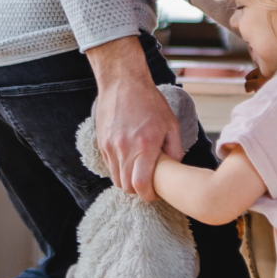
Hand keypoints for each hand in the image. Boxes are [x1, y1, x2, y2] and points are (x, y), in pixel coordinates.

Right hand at [88, 36, 180, 200]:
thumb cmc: (149, 101)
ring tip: (138, 172)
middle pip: (126, 187)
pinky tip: (129, 159)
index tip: (155, 193)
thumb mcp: (171, 124)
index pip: (141, 185)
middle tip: (148, 185)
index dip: (148, 195)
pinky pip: (109, 166)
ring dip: (127, 181)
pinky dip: (119, 169)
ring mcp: (110, 146)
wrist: (123, 82)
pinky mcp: (101, 143)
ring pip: (116, 178)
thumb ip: (175, 149)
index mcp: (145, 145)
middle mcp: (125, 149)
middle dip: (138, 190)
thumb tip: (174, 168)